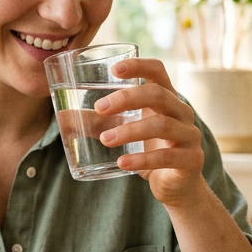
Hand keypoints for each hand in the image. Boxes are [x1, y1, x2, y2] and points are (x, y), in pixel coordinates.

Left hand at [92, 57, 209, 210]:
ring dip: (130, 131)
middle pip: (157, 94)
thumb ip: (98, 122)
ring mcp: (189, 135)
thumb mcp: (123, 130)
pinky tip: (122, 163)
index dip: (139, 65)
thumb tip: (61, 116)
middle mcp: (181, 112)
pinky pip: (167, 157)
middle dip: (127, 98)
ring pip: (162, 125)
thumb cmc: (148, 149)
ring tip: (105, 140)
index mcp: (165, 98)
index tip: (114, 70)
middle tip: (99, 109)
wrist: (175, 185)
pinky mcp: (191, 159)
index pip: (158, 71)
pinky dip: (142, 160)